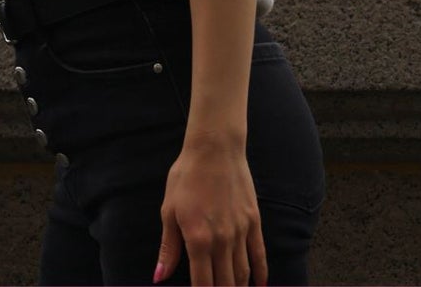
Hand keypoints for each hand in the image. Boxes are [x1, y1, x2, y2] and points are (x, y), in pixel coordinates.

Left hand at [155, 139, 266, 285]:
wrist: (214, 148)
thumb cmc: (186, 176)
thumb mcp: (169, 209)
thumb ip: (168, 247)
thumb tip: (159, 277)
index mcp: (198, 240)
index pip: (203, 285)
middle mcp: (222, 241)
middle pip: (225, 284)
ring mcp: (240, 232)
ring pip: (242, 274)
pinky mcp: (253, 221)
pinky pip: (260, 255)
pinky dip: (261, 274)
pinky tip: (259, 285)